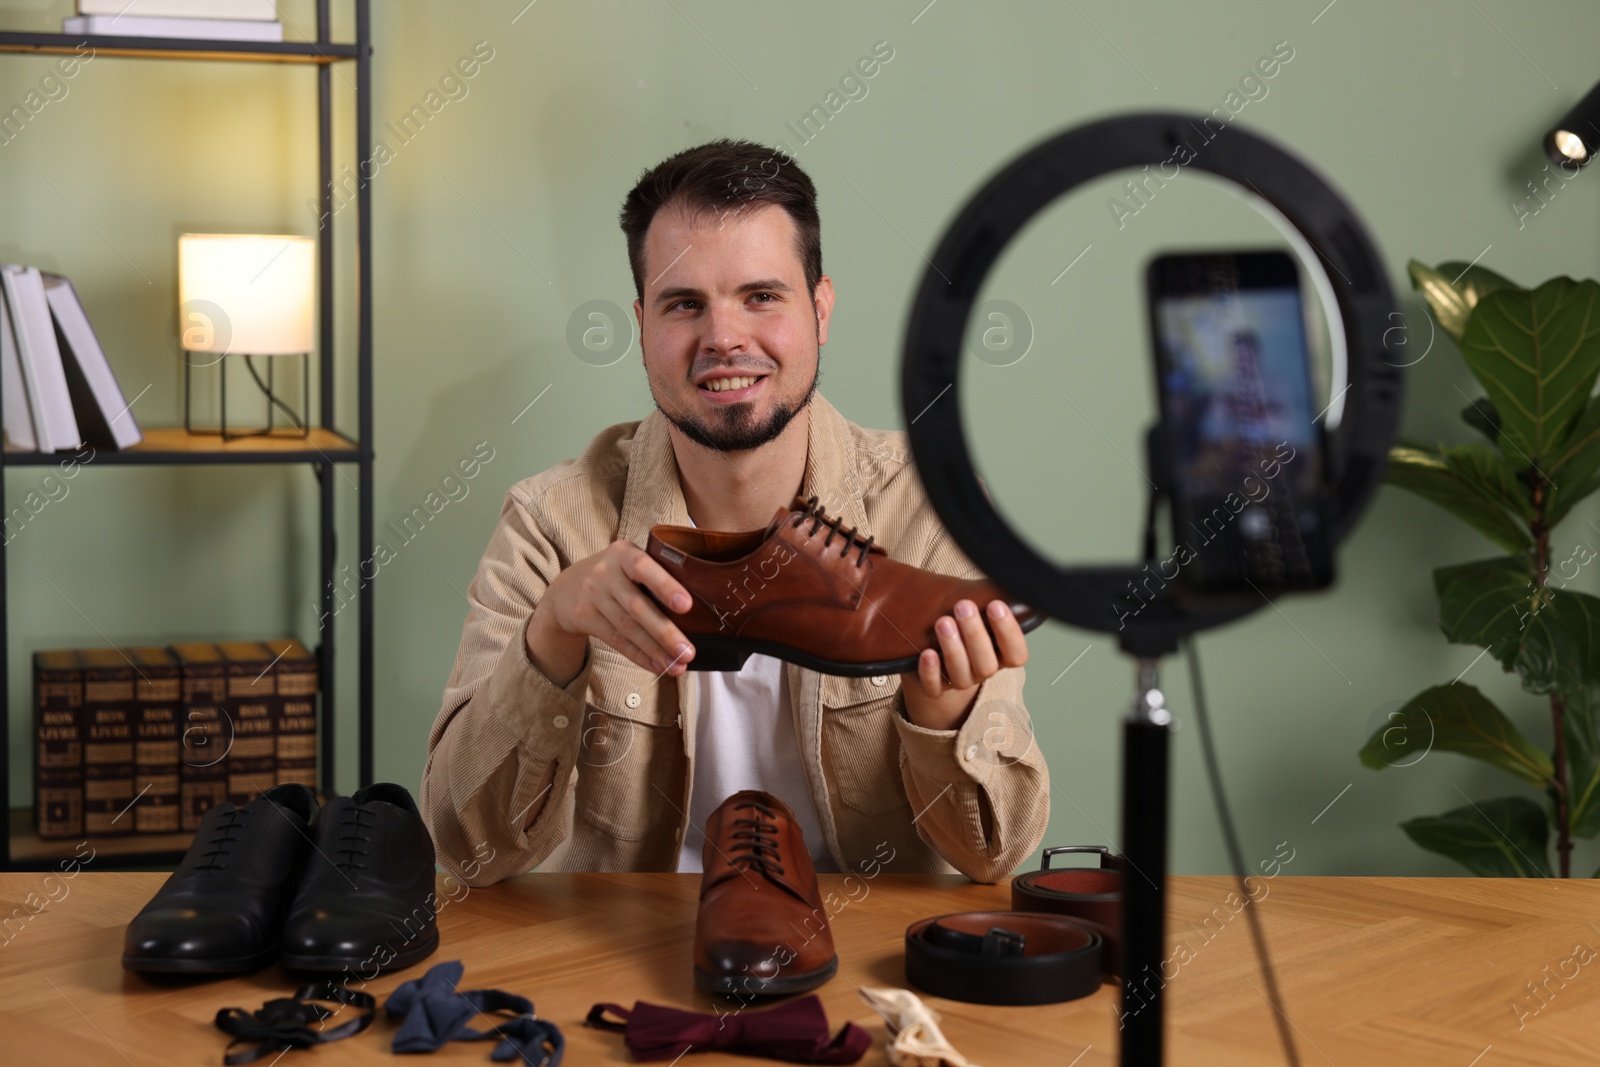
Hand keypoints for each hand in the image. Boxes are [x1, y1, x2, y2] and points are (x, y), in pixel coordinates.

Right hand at [528, 540, 695, 679]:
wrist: (565, 588)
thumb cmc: (614, 574)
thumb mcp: (628, 561)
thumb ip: (654, 572)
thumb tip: (698, 607)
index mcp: (623, 553)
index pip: (644, 568)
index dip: (666, 587)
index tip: (687, 606)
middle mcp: (605, 572)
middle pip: (638, 607)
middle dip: (665, 632)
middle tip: (688, 652)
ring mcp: (592, 595)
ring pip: (628, 628)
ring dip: (655, 650)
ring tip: (678, 665)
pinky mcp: (584, 617)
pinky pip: (616, 640)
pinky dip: (639, 655)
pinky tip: (657, 665)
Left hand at [899, 599, 1028, 730]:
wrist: (933, 651)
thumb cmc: (961, 625)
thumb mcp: (977, 611)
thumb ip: (988, 596)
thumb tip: (1001, 571)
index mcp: (1000, 654)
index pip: (1016, 653)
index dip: (1009, 632)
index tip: (996, 605)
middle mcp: (982, 670)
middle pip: (986, 664)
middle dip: (975, 635)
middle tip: (963, 606)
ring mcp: (959, 681)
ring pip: (962, 676)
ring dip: (953, 649)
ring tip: (943, 622)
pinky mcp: (934, 688)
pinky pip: (934, 688)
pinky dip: (930, 672)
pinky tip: (927, 652)